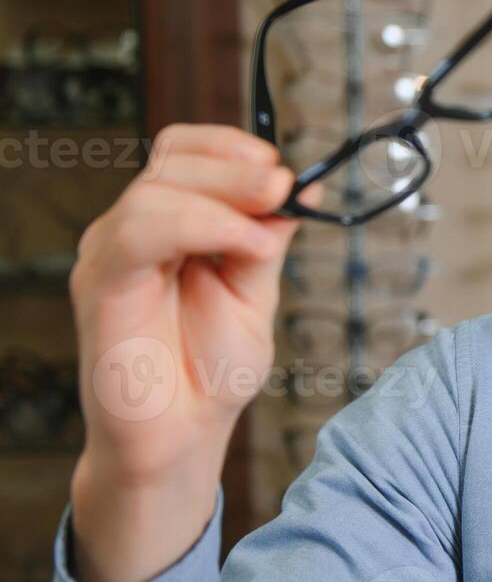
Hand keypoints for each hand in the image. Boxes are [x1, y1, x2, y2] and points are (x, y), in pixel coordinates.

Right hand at [68, 123, 301, 581]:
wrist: (181, 434)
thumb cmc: (209, 369)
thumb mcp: (256, 292)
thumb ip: (268, 238)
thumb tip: (303, 187)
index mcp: (172, 222)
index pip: (184, 150)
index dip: (230, 146)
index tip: (280, 169)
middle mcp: (136, 230)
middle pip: (173, 160)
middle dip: (236, 167)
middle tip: (282, 186)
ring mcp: (112, 254)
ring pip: (155, 190)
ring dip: (223, 197)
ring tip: (267, 233)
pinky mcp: (99, 285)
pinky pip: (137, 233)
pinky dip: (200, 226)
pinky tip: (244, 246)